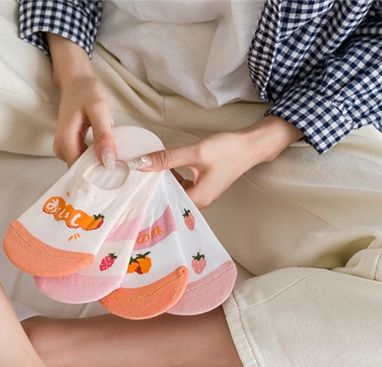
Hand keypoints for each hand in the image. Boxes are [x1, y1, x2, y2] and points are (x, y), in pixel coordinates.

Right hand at [47, 34, 115, 167]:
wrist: (76, 80)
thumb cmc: (86, 91)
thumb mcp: (99, 110)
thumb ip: (103, 136)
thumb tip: (108, 161)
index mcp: (65, 141)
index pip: (79, 171)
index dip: (97, 175)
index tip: (115, 177)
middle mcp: (61, 147)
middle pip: (80, 171)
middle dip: (98, 172)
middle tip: (119, 171)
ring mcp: (64, 147)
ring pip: (82, 166)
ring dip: (97, 165)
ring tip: (115, 162)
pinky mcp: (70, 145)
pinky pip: (83, 158)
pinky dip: (95, 158)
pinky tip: (107, 154)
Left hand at [129, 116, 303, 209]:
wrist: (251, 145)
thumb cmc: (227, 150)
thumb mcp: (194, 152)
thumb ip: (167, 159)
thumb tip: (140, 163)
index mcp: (197, 200)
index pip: (165, 205)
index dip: (148, 200)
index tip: (131, 194)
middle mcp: (198, 203)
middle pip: (168, 203)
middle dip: (151, 194)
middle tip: (131, 186)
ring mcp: (200, 196)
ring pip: (173, 195)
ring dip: (160, 187)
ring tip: (141, 178)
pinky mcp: (200, 188)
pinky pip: (179, 189)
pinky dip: (169, 181)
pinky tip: (160, 171)